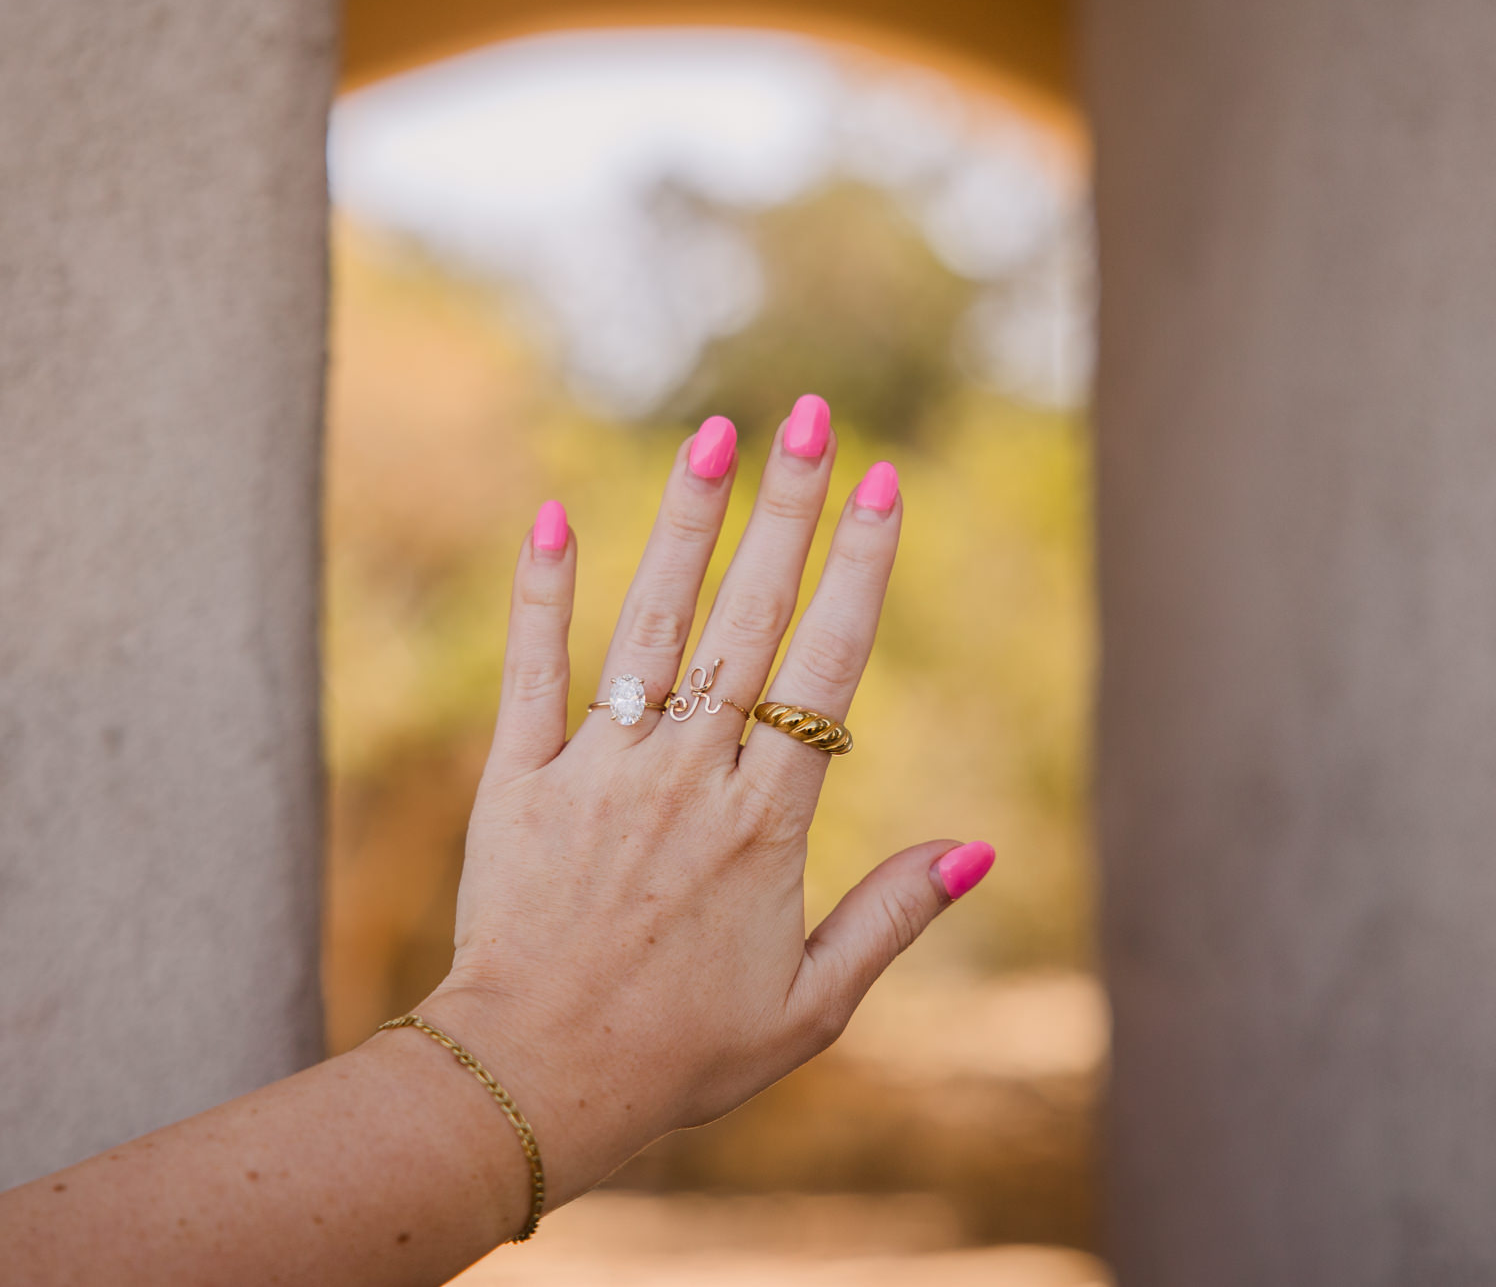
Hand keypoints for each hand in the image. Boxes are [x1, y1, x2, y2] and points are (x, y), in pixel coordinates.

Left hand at [403, 396, 996, 1208]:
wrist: (535, 1081)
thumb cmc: (681, 1055)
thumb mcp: (812, 1005)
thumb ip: (893, 914)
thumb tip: (979, 846)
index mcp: (764, 823)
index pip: (826, 666)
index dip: (860, 567)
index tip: (886, 482)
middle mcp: (686, 776)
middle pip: (748, 617)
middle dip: (788, 509)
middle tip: (813, 413)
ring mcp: (598, 770)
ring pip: (649, 624)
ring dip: (684, 523)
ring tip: (714, 432)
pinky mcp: (517, 780)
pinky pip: (532, 671)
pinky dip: (541, 593)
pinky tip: (551, 512)